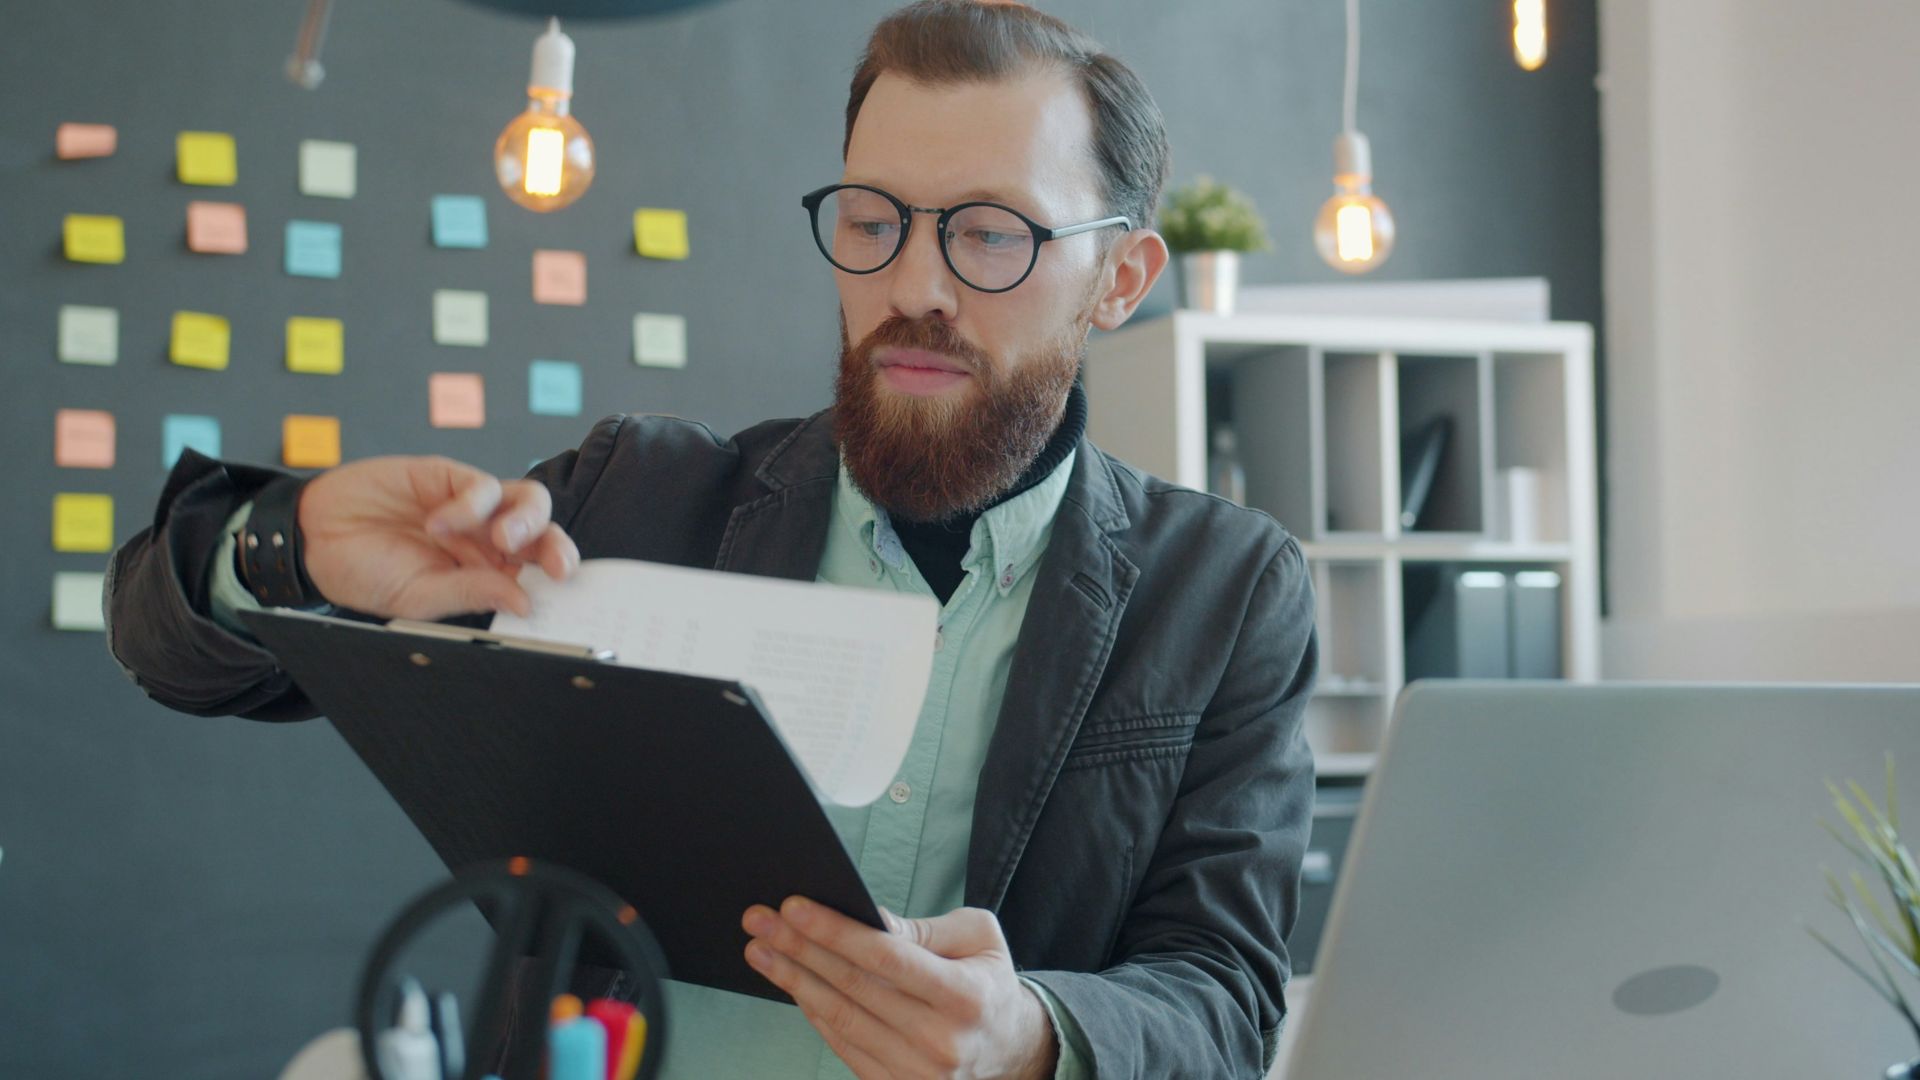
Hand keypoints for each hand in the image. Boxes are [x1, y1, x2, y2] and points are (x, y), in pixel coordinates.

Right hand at [296, 456, 577, 618]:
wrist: (313, 537)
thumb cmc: (364, 572)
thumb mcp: (416, 597)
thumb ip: (469, 595)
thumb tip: (522, 603)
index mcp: (487, 574)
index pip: (538, 573)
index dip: (556, 579)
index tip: (565, 593)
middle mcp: (488, 540)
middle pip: (544, 535)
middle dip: (557, 548)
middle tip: (556, 567)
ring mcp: (472, 507)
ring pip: (528, 501)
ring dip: (527, 520)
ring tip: (503, 538)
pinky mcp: (448, 476)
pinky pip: (481, 485)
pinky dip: (469, 504)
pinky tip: (437, 522)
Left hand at [742, 897, 1057, 1079]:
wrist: (1010, 1048)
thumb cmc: (986, 981)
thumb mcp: (976, 939)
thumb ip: (921, 929)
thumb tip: (867, 919)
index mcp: (965, 997)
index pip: (886, 958)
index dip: (836, 931)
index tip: (794, 907)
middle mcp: (941, 1042)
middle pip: (854, 988)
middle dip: (799, 949)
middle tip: (760, 921)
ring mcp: (917, 1073)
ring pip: (840, 1020)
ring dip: (793, 981)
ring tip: (760, 949)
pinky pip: (842, 1046)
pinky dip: (811, 1012)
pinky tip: (791, 983)